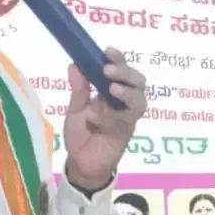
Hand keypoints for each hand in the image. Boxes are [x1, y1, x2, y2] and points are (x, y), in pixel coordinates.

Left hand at [63, 48, 147, 190]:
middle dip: (125, 73)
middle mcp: (125, 101)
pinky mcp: (128, 131)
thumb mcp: (76, 109)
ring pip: (140, 99)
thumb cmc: (81, 134)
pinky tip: (97, 116)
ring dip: (126, 92)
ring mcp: (128, 116)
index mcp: (112, 90)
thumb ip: (79, 89)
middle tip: (108, 71)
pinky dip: (112, 114)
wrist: (82, 163)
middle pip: (138, 81)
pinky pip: (127, 119)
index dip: (118, 59)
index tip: (108, 51)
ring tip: (111, 90)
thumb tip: (74, 63)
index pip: (121, 69)